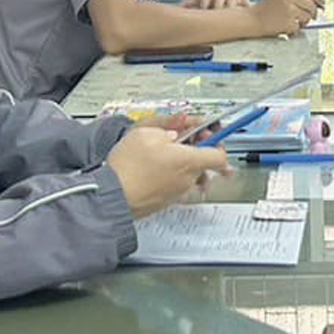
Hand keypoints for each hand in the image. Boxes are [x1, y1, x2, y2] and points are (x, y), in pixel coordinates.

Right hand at [107, 127, 231, 217]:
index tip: (213, 136)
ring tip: (166, 156)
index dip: (219, 143)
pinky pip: (176, 186)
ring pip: (191, 176)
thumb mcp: (146, 133)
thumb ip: (167, 131)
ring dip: (184, 165)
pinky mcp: (165, 202)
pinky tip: (155, 170)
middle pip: (206, 165)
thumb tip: (173, 135)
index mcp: (188, 161)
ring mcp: (177, 193)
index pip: (220, 156)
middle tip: (183, 141)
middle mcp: (187, 180)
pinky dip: (171, 177)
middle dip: (197, 151)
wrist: (112, 194)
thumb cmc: (128, 167)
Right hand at [252, 0, 322, 36]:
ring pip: (307, 16)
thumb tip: (315, 3)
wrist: (253, 19)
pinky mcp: (288, 21)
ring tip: (294, 21)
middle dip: (313, 12)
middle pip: (311, 4)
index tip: (321, 4)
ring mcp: (288, 9)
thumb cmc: (266, 10)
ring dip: (304, 21)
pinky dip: (295, 29)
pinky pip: (299, 26)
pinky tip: (287, 26)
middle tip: (311, 16)